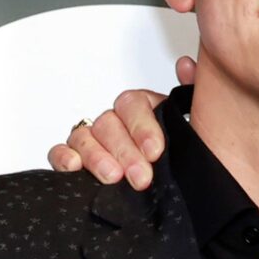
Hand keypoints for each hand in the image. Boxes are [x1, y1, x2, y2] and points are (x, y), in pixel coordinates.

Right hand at [46, 56, 195, 189]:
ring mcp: (93, 141)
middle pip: (108, 123)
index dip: (142, 127)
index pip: (133, 104)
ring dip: (97, 156)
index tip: (155, 151)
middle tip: (141, 176)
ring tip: (113, 177)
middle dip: (124, 151)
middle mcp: (115, 123)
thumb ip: (191, 95)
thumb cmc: (182, 160)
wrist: (180, 192)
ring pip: (84, 137)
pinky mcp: (76, 162)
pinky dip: (63, 157)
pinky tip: (74, 166)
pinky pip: (60, 152)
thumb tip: (185, 66)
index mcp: (142, 110)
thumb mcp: (198, 128)